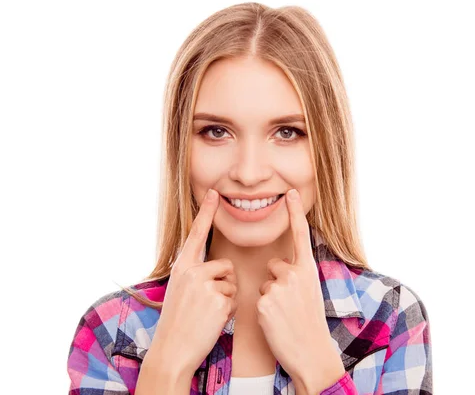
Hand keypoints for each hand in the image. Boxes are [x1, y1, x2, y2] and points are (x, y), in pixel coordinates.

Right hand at [149, 188, 237, 377]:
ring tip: (207, 313)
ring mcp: (204, 285)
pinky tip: (212, 321)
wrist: (172, 350)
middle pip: (226, 265)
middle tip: (206, 304)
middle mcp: (192, 271)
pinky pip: (234, 300)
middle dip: (224, 283)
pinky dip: (228, 312)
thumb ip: (194, 274)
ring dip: (226, 299)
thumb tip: (216, 267)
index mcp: (182, 267)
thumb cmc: (178, 322)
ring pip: (232, 284)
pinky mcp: (218, 300)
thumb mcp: (179, 290)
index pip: (197, 234)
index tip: (214, 192)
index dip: (206, 212)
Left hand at [257, 189, 343, 389]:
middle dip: (277, 282)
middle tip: (290, 305)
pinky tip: (275, 322)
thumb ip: (297, 276)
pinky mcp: (264, 302)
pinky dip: (264, 311)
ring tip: (284, 315)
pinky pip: (258, 299)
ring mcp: (279, 287)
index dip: (295, 212)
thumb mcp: (311, 292)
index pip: (300, 235)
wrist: (311, 352)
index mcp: (308, 270)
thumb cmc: (310, 324)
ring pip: (265, 284)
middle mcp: (295, 274)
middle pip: (274, 266)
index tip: (291, 192)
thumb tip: (279, 269)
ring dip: (270, 298)